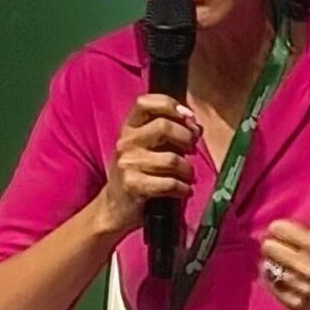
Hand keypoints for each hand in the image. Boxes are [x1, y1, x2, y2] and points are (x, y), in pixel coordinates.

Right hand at [94, 93, 199, 233]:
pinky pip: (169, 183)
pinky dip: (182, 189)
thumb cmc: (138, 175)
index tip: (186, 117)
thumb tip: (196, 126)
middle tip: (190, 150)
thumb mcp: (148, 148)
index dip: (170, 104)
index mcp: (129, 127)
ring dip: (187, 171)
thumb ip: (170, 133)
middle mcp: (125, 142)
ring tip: (186, 177)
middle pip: (164, 127)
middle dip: (186, 138)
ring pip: (171, 159)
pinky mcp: (132, 185)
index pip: (146, 102)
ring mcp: (127, 163)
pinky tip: (182, 191)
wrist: (114, 208)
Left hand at [260, 183, 309, 309]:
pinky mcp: (295, 305)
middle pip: (268, 247)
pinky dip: (276, 282)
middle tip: (287, 249)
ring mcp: (302, 287)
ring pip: (267, 267)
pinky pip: (270, 287)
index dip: (282, 229)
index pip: (278, 229)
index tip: (290, 234)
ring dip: (275, 264)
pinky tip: (288, 279)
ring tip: (289, 265)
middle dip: (275, 245)